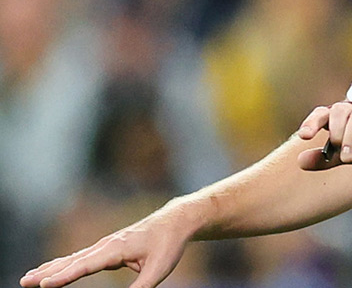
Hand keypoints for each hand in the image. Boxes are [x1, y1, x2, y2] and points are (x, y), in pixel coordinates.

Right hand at [21, 208, 190, 287]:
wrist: (175, 222)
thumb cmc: (168, 244)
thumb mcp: (159, 270)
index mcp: (117, 248)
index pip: (86, 265)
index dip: (65, 276)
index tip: (44, 284)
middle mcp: (106, 245)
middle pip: (72, 261)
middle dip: (47, 272)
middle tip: (24, 282)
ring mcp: (105, 245)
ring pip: (72, 259)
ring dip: (50, 268)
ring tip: (28, 278)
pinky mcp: (107, 249)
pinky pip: (80, 259)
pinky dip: (62, 265)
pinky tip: (51, 270)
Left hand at [296, 99, 351, 169]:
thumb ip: (326, 158)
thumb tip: (299, 161)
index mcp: (347, 119)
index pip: (325, 113)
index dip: (312, 122)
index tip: (305, 136)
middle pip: (338, 111)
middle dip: (334, 134)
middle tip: (340, 156)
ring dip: (349, 136)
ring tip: (349, 158)